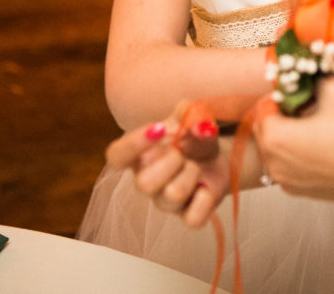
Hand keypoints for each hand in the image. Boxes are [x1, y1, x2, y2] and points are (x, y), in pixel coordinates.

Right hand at [106, 104, 230, 227]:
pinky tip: (205, 187)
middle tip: (182, 151)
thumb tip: (200, 125)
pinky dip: (204, 200)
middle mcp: (147, 180)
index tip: (159, 129)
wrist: (217, 155)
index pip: (117, 155)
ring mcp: (166, 201)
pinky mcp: (188, 215)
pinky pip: (193, 219)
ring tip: (195, 166)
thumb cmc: (192, 137)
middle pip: (143, 184)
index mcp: (139, 155)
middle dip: (170, 163)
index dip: (133, 144)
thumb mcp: (189, 117)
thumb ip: (190, 113)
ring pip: (171, 197)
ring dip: (190, 175)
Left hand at [255, 78, 333, 203]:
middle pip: (264, 129)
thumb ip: (311, 78)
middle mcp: (274, 164)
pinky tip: (321, 144)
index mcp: (276, 138)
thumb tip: (304, 78)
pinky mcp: (300, 193)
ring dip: (286, 134)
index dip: (279, 94)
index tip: (297, 90)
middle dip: (280, 114)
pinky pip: (287, 165)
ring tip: (313, 123)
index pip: (263, 107)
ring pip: (275, 149)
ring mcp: (287, 182)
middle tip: (304, 104)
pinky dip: (295, 153)